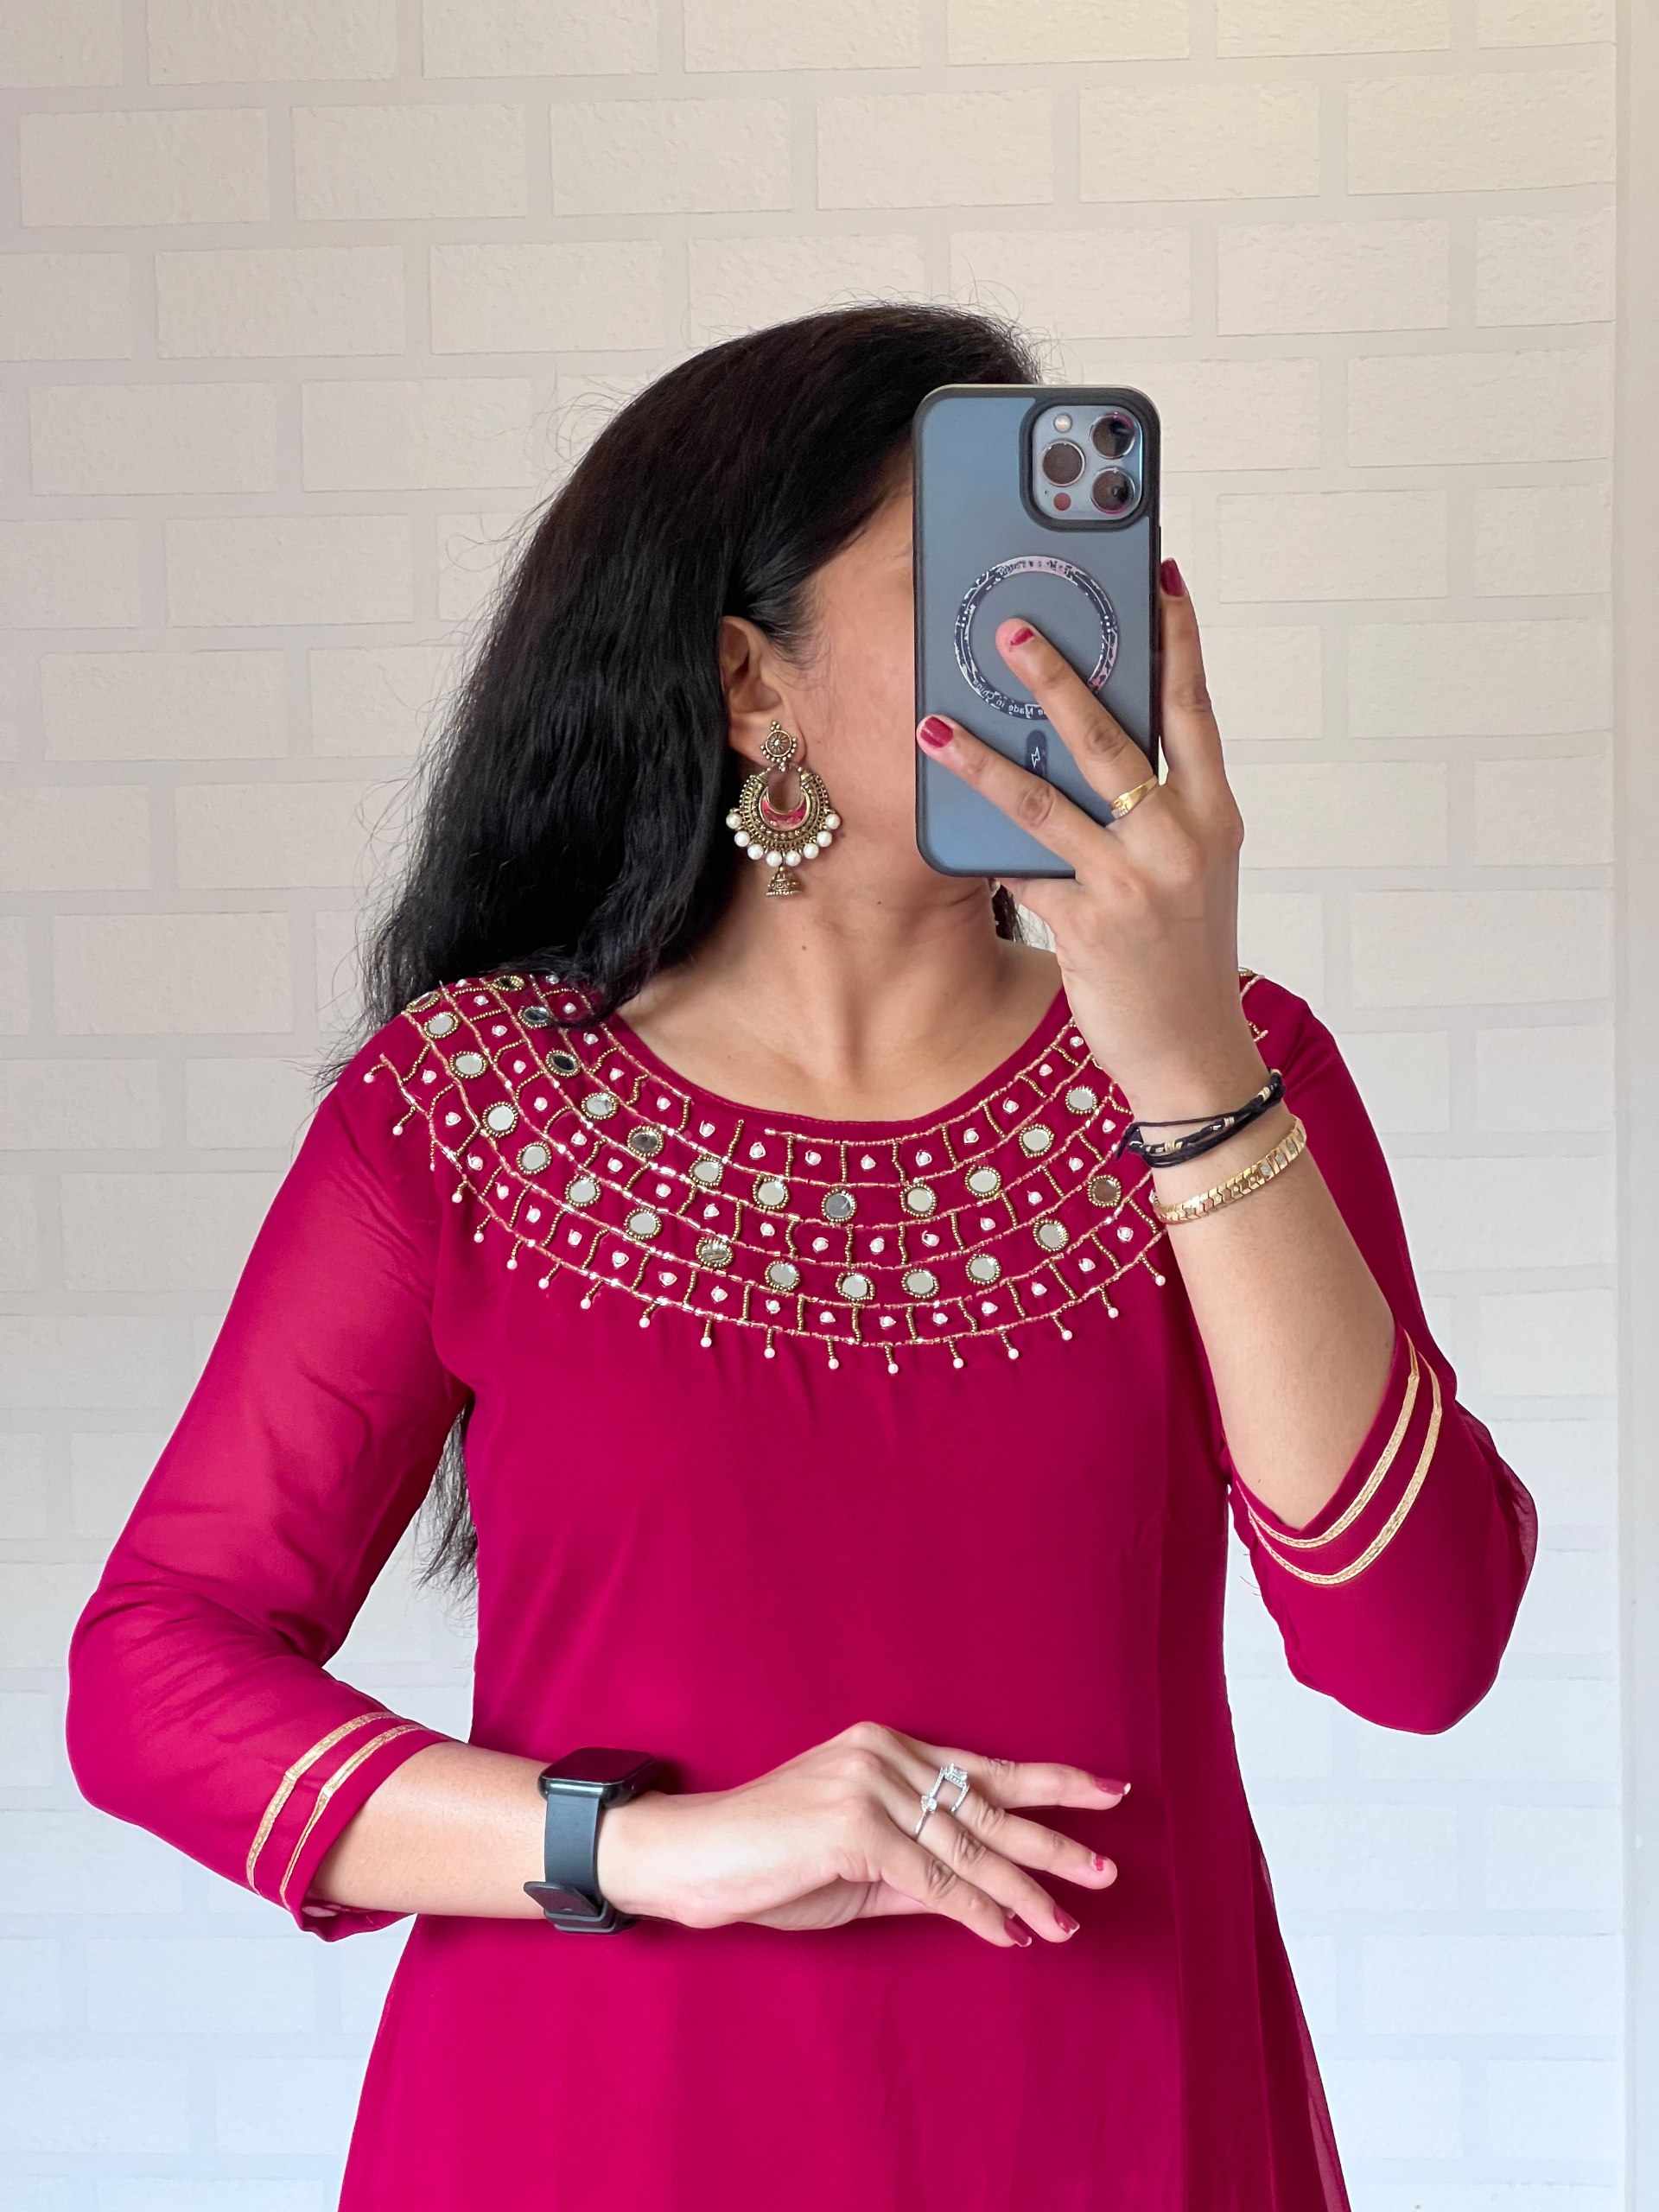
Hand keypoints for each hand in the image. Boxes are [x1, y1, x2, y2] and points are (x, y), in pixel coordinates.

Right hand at [595, 1718, 1127, 1948]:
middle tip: (1108, 1867)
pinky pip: (932, 1878)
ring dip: (1024, 1889)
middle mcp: (885, 1755)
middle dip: (1053, 1839)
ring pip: (968, 1847)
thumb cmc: (771, 1862)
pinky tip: (1011, 1933)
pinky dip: (976, 1910)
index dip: (1050, 1783)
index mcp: (888, 1749)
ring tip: (1070, 1917)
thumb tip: (987, 1901)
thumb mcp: (861, 1867)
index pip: (984, 1770)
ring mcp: (870, 1786)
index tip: (1109, 1793)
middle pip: (988, 1804)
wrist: (694, 1857)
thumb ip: (921, 1874)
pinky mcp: (854, 1826)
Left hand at [916, 560, 1264, 1118]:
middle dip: (1057, 677)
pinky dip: (982, 844)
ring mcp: (1134, 883)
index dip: (1178, 641)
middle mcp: (1179, 839)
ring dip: (983, 759)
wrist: (1194, 1053)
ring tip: (934, 724)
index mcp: (1214, 815)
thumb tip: (1094, 742)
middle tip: (1011, 628)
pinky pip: (1022, 870)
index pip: (1194, 710)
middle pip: (1112, 738)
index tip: (1159, 578)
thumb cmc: (1185, 955)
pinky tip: (939, 818)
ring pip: (1047, 801)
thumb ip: (1159, 809)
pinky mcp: (1090, 925)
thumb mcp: (1192, 872)